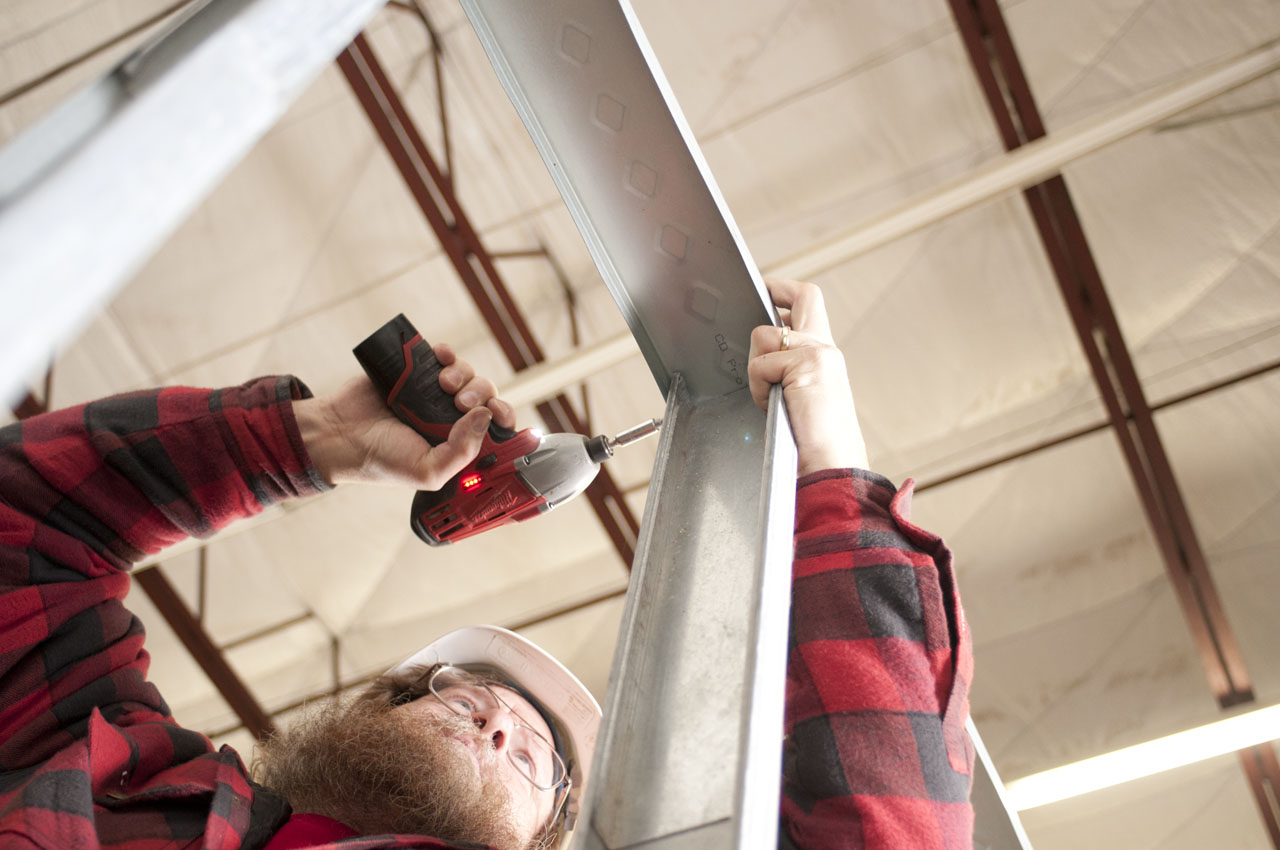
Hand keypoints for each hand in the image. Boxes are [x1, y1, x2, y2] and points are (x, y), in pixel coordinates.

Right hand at [293, 343, 516, 488]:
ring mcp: (434, 395)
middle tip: (459, 402)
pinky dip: (446, 352)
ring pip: (468, 375)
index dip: (504, 417)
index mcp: (459, 445)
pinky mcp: (417, 373)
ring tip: (443, 383)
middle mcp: (451, 419)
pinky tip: (439, 355)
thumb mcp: (427, 471)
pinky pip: (443, 357)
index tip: (496, 412)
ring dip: (464, 374)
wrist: (339, 435)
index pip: (496, 430)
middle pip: (486, 397)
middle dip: (481, 394)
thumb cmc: (381, 460)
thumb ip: (462, 451)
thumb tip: (485, 416)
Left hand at [748, 277, 867, 476]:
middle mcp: (826, 347)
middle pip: (803, 295)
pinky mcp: (807, 364)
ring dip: (756, 367)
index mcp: (825, 354)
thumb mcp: (800, 396)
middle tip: (755, 297)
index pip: (810, 303)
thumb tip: (761, 354)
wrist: (831, 464)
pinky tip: (771, 405)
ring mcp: (818, 352)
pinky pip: (760, 364)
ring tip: (768, 397)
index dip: (784, 290)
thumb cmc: (813, 442)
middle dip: (772, 290)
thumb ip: (787, 370)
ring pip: (764, 335)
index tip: (765, 289)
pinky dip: (757, 387)